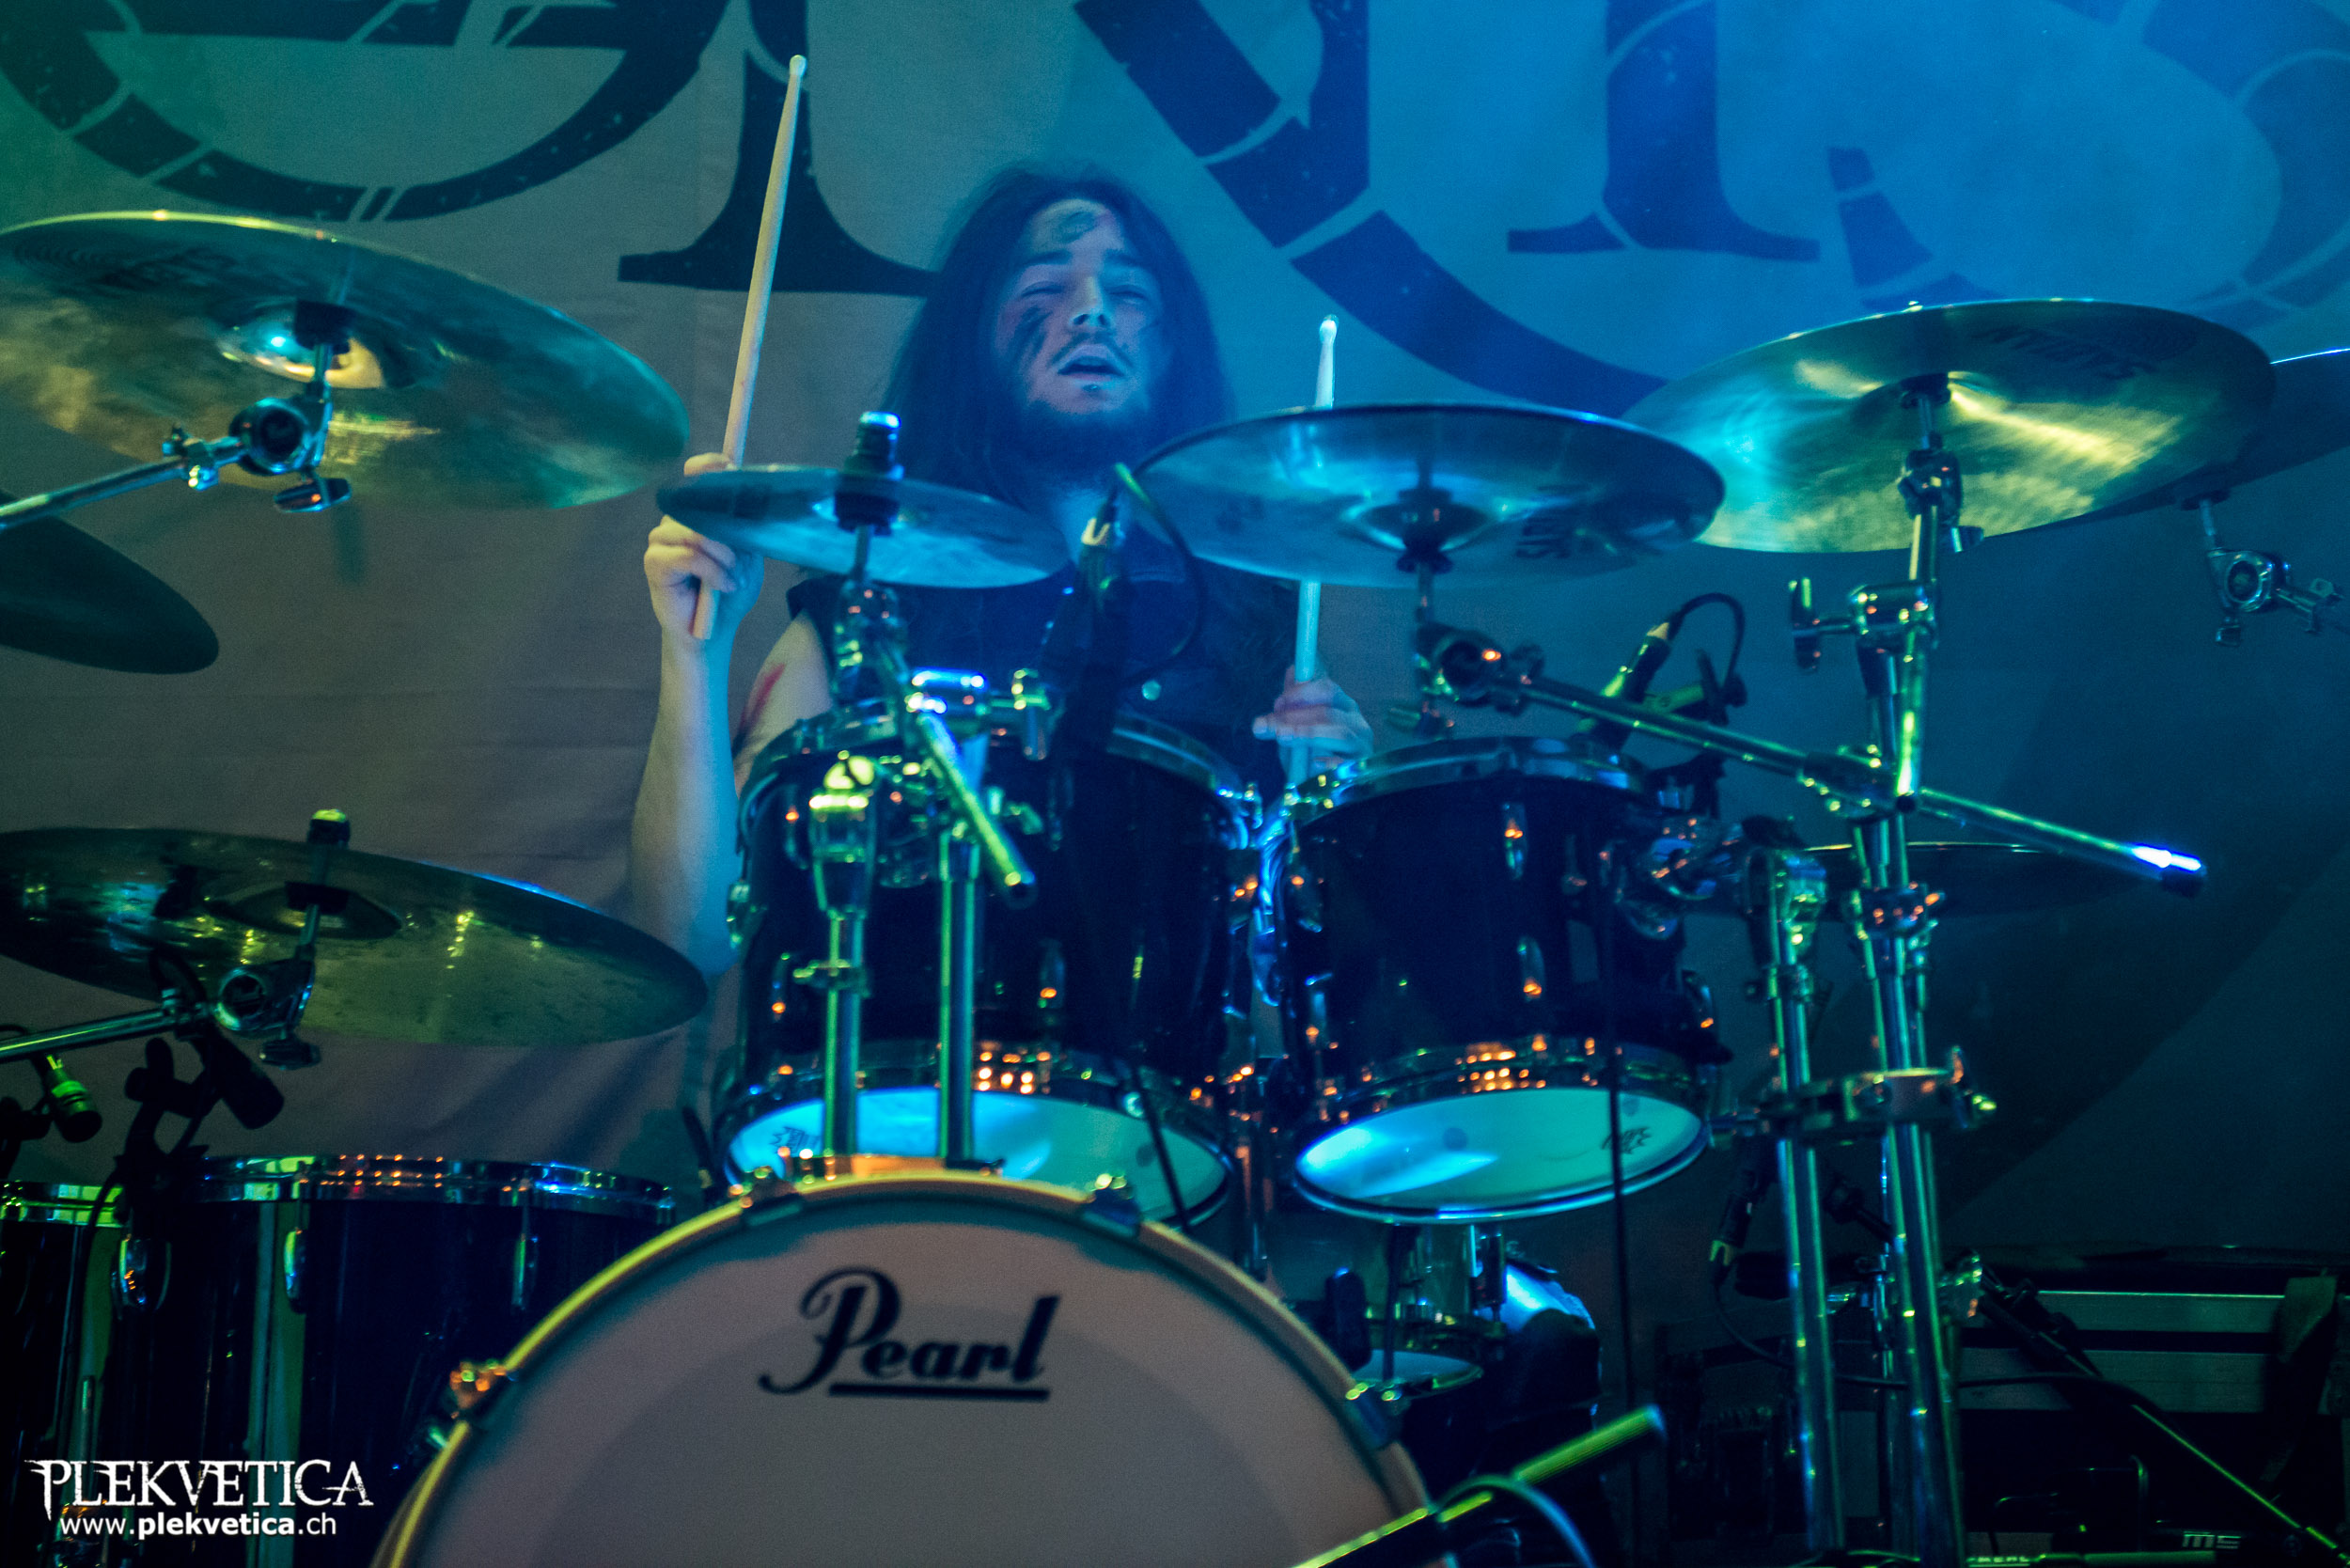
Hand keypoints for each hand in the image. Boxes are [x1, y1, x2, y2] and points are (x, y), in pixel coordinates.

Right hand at [645, 452, 763, 646]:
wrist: (713, 630)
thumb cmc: (728, 592)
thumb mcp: (747, 557)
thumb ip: (745, 529)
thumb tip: (749, 506)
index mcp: (697, 515)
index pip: (695, 476)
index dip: (709, 466)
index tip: (729, 466)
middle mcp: (676, 521)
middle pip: (698, 508)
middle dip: (727, 537)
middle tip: (740, 563)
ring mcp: (661, 540)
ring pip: (693, 533)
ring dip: (720, 558)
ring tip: (731, 580)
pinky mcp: (654, 562)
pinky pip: (685, 555)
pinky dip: (710, 570)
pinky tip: (721, 586)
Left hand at [1252, 668, 1373, 771]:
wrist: (1326, 789)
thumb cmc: (1313, 754)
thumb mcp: (1298, 728)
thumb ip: (1294, 704)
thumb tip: (1292, 670)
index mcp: (1342, 706)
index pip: (1327, 690)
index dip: (1302, 693)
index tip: (1278, 702)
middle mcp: (1356, 722)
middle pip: (1328, 712)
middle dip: (1294, 717)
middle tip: (1267, 726)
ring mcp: (1362, 746)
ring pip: (1340, 733)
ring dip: (1308, 733)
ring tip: (1283, 737)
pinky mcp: (1362, 769)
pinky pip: (1347, 763)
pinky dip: (1329, 762)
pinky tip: (1312, 763)